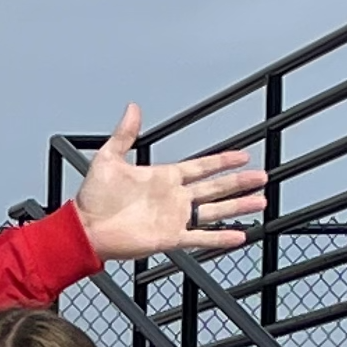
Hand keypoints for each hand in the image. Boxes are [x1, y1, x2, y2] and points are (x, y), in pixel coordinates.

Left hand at [73, 109, 267, 265]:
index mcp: (164, 178)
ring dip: (237, 206)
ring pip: (214, 211)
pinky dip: (219, 237)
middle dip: (239, 182)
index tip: (243, 156)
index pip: (201, 166)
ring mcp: (174, 217)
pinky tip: (239, 236)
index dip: (222, 161)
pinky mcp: (169, 237)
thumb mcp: (109, 159)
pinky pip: (200, 237)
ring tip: (260, 202)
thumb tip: (132, 108)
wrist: (84, 228)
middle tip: (262, 177)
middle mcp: (174, 197)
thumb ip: (125, 134)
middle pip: (215, 187)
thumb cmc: (92, 198)